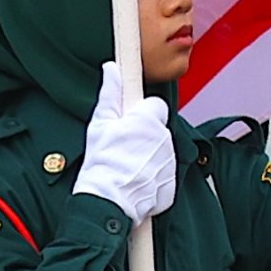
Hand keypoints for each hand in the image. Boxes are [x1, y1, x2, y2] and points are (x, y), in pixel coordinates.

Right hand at [72, 63, 178, 220]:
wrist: (107, 201)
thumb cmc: (102, 162)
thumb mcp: (100, 123)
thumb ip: (110, 93)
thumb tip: (112, 69)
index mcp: (149, 121)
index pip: (156, 106)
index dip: (141, 113)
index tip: (130, 122)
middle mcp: (164, 140)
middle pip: (158, 130)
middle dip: (144, 136)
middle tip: (124, 147)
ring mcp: (169, 164)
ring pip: (162, 152)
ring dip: (149, 156)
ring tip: (127, 166)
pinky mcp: (170, 185)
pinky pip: (163, 175)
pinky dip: (152, 177)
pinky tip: (134, 180)